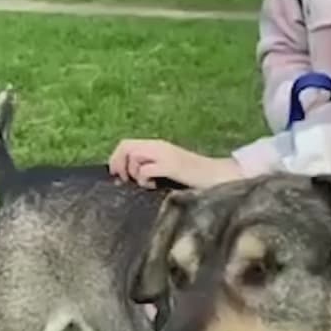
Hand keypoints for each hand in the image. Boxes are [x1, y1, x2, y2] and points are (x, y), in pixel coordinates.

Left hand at [108, 139, 243, 188]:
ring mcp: (165, 154)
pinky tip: (154, 186)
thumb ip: (150, 166)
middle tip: (125, 180)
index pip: (126, 144)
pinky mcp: (171, 165)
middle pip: (126, 147)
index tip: (117, 175)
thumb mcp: (167, 167)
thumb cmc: (191, 176)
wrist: (215, 175)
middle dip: (119, 164)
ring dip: (134, 174)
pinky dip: (144, 180)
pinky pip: (146, 170)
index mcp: (156, 145)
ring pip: (134, 157)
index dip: (116, 158)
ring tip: (146, 183)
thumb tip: (126, 176)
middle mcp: (158, 146)